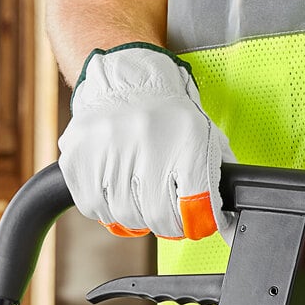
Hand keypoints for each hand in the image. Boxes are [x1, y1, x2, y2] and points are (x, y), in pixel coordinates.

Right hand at [58, 43, 235, 241]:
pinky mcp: (77, 155)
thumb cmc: (171, 115)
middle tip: (169, 217)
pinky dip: (107, 208)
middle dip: (168, 225)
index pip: (195, 201)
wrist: (129, 80)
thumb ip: (219, 177)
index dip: (198, 222)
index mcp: (188, 136)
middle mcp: (147, 139)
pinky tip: (118, 191)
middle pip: (157, 214)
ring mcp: (108, 146)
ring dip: (137, 216)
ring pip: (124, 214)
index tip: (198, 225)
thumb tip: (226, 222)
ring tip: (142, 198)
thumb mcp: (205, 137)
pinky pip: (93, 206)